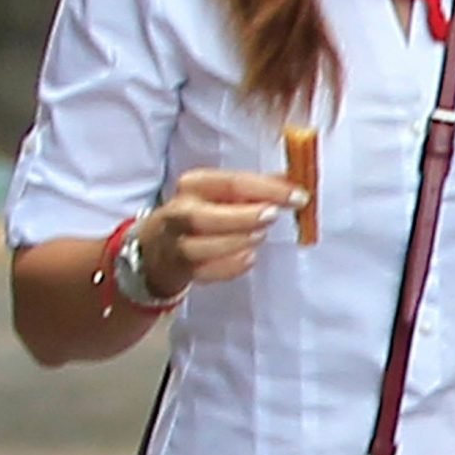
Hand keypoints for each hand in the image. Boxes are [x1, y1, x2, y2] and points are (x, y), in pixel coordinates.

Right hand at [139, 169, 305, 297]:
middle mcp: (180, 212)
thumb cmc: (201, 215)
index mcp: (195, 185)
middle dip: (244, 216)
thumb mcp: (222, 194)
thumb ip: (256, 189)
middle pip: (206, 216)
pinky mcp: (182, 270)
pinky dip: (230, 267)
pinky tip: (249, 258)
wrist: (157, 248)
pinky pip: (206, 272)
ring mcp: (177, 244)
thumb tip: (292, 182)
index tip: (297, 195)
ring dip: (237, 241)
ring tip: (260, 236)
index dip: (267, 189)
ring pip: (203, 246)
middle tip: (274, 215)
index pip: (232, 183)